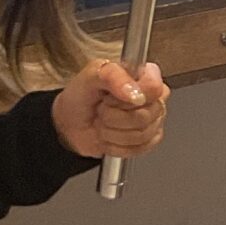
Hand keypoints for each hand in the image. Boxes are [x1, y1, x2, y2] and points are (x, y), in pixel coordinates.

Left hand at [53, 57, 170, 159]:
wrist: (71, 123)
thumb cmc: (81, 97)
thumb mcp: (90, 77)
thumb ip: (113, 76)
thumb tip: (136, 94)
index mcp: (144, 75)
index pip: (154, 88)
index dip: (128, 98)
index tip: (109, 97)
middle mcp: (153, 97)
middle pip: (145, 115)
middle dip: (114, 117)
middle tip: (102, 109)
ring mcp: (154, 120)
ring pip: (141, 135)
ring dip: (112, 132)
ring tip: (104, 122)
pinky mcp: (149, 140)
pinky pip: (138, 149)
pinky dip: (116, 145)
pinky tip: (109, 135)